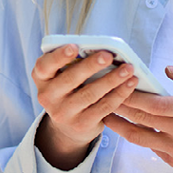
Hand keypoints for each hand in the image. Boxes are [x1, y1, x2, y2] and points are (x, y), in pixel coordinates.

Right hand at [32, 44, 138, 168]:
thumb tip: (100, 48)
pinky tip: (130, 83)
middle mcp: (48, 97)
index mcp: (42, 79)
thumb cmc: (69, 89)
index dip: (58, 56)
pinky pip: (104, 106)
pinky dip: (119, 93)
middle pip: (70, 79)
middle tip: (108, 55)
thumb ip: (72, 63)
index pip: (44, 66)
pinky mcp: (81, 124)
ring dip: (112, 79)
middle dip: (91, 65)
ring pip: (90, 93)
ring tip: (128, 68)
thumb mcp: (61, 76)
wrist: (67, 126)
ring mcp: (64, 113)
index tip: (74, 47)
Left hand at [103, 60, 172, 172]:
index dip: (135, 95)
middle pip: (144, 119)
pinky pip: (150, 146)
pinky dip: (136, 134)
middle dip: (121, 105)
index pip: (157, 105)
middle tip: (102, 93)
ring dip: (119, 125)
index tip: (119, 82)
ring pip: (140, 137)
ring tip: (103, 111)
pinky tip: (123, 124)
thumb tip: (167, 69)